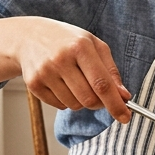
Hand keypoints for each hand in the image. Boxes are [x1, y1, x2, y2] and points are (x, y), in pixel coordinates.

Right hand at [15, 17, 131, 122]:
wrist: (29, 36)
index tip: (125, 117)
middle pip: (89, 99)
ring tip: (75, 80)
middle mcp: (60, 59)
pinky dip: (66, 100)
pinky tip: (61, 83)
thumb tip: (124, 96)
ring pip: (74, 105)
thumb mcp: (94, 45)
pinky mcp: (33, 84)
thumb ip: (111, 71)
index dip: (115, 104)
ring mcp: (45, 72)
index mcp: (80, 47)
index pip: (101, 84)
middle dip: (99, 103)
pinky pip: (60, 106)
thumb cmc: (67, 41)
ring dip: (81, 100)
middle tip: (98, 93)